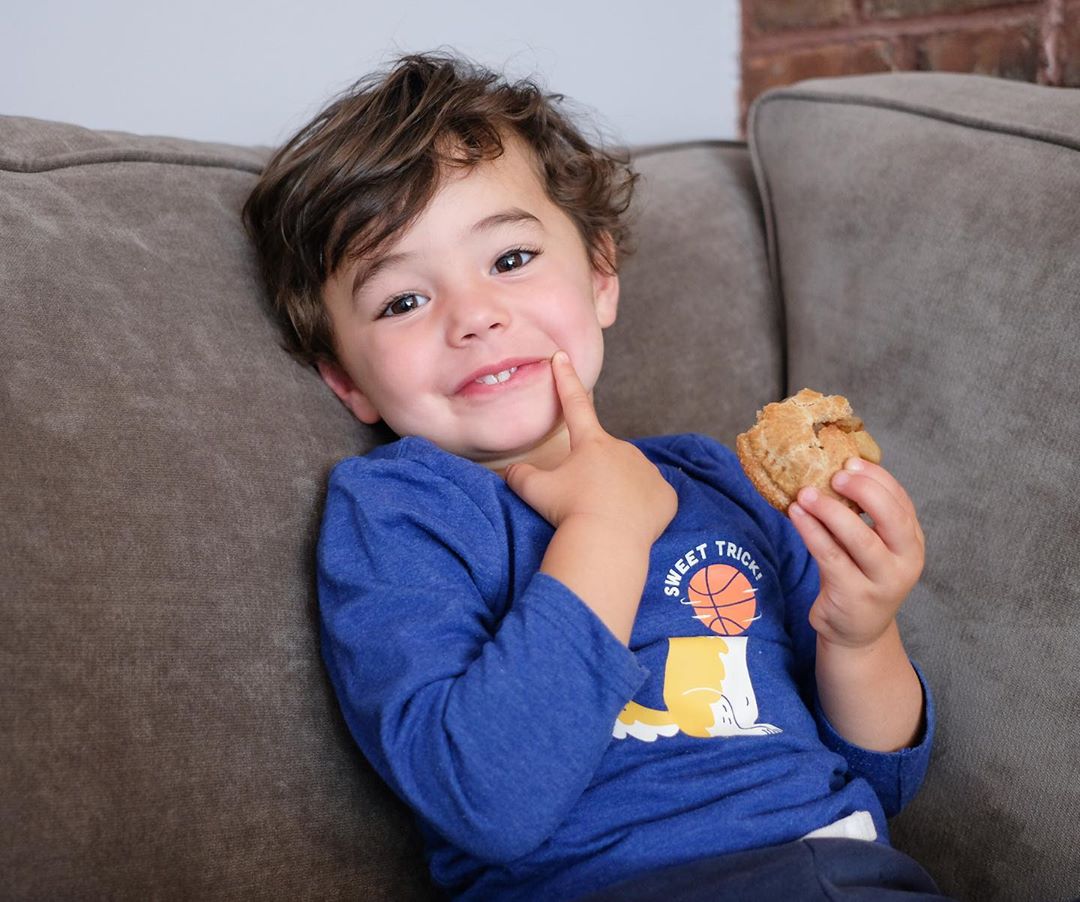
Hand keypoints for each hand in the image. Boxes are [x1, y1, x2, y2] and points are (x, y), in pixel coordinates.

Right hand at [504, 351, 676, 546]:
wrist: (607, 542)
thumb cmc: (568, 512)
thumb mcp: (533, 490)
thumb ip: (519, 475)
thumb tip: (511, 472)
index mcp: (590, 442)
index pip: (574, 404)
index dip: (565, 380)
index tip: (561, 356)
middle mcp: (623, 449)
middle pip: (603, 457)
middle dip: (593, 475)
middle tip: (582, 503)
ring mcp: (647, 471)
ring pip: (629, 477)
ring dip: (617, 491)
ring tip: (604, 517)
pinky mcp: (665, 495)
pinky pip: (651, 499)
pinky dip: (640, 509)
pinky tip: (628, 524)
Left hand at [788, 459, 924, 649]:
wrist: (857, 632)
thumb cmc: (860, 577)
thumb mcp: (872, 546)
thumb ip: (863, 517)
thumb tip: (832, 470)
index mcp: (912, 542)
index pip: (901, 501)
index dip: (877, 478)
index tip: (850, 462)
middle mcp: (905, 561)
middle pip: (892, 518)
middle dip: (864, 491)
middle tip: (834, 475)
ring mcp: (882, 581)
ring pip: (860, 538)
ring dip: (830, 511)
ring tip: (805, 494)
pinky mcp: (854, 595)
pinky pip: (831, 556)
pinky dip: (812, 531)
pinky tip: (796, 515)